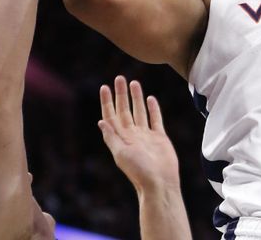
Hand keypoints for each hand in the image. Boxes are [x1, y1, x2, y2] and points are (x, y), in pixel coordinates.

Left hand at [98, 76, 180, 192]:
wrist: (160, 182)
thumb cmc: (139, 171)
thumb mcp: (121, 154)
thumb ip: (112, 137)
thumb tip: (101, 122)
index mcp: (121, 138)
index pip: (111, 115)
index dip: (107, 101)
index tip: (104, 87)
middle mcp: (132, 134)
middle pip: (125, 110)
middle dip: (121, 94)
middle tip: (119, 78)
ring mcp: (146, 135)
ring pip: (139, 111)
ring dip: (136, 97)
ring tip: (134, 83)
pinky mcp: (159, 137)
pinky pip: (155, 119)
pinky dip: (153, 108)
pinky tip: (150, 99)